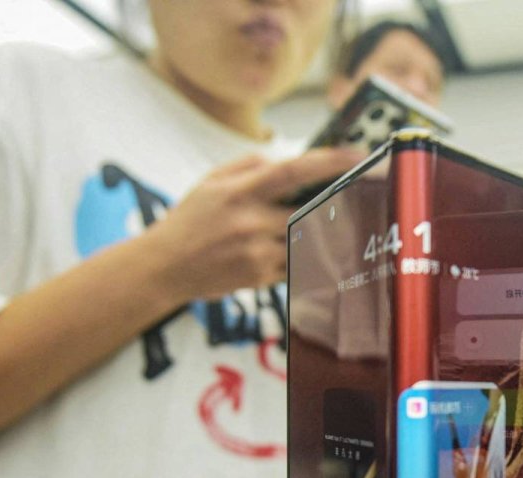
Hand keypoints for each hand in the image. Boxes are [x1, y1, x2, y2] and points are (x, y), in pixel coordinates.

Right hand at [145, 148, 365, 302]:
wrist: (164, 266)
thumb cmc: (190, 220)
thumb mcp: (212, 181)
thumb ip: (250, 165)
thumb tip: (287, 159)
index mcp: (239, 192)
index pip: (292, 171)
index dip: (328, 162)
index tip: (357, 156)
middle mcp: (250, 221)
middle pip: (308, 210)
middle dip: (334, 203)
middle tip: (357, 196)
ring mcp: (256, 251)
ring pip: (306, 239)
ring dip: (319, 231)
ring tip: (327, 224)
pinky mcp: (259, 276)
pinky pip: (294, 262)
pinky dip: (300, 254)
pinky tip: (296, 248)